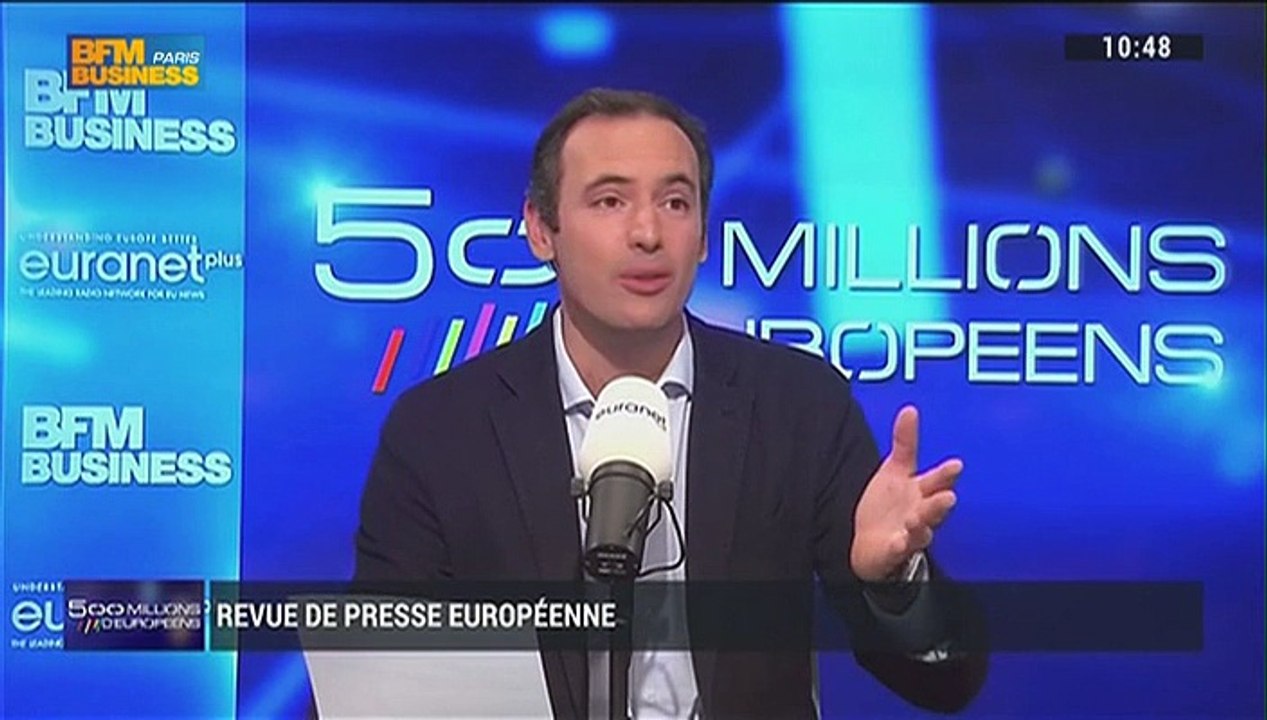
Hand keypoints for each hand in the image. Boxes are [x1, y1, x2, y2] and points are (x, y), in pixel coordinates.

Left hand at [850, 405, 960, 581]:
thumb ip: (905, 442)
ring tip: (918, 519)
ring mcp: (910, 533)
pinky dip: (900, 546)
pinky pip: (899, 549)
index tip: (956, 464)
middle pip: (934, 507)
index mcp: (922, 491)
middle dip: (940, 502)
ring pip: (921, 530)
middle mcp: (921, 512)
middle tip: (948, 496)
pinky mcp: (895, 550)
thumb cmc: (890, 505)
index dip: (946, 474)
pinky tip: (898, 541)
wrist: (872, 543)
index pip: (937, 480)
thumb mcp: (895, 469)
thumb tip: (909, 409)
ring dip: (922, 524)